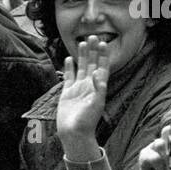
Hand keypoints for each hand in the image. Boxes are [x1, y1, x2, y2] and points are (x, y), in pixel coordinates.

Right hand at [56, 36, 109, 159]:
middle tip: (93, 36)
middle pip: (91, 64)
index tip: (103, 43)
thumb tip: (98, 74)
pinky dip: (69, 67)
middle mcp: (89, 86)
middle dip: (93, 51)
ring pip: (81, 68)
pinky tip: (69, 59)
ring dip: (82, 56)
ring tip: (82, 43)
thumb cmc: (86, 121)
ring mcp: (77, 88)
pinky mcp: (67, 93)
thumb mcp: (95, 105)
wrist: (73, 133)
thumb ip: (98, 89)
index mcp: (98, 88)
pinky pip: (68, 77)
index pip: (102, 67)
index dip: (103, 56)